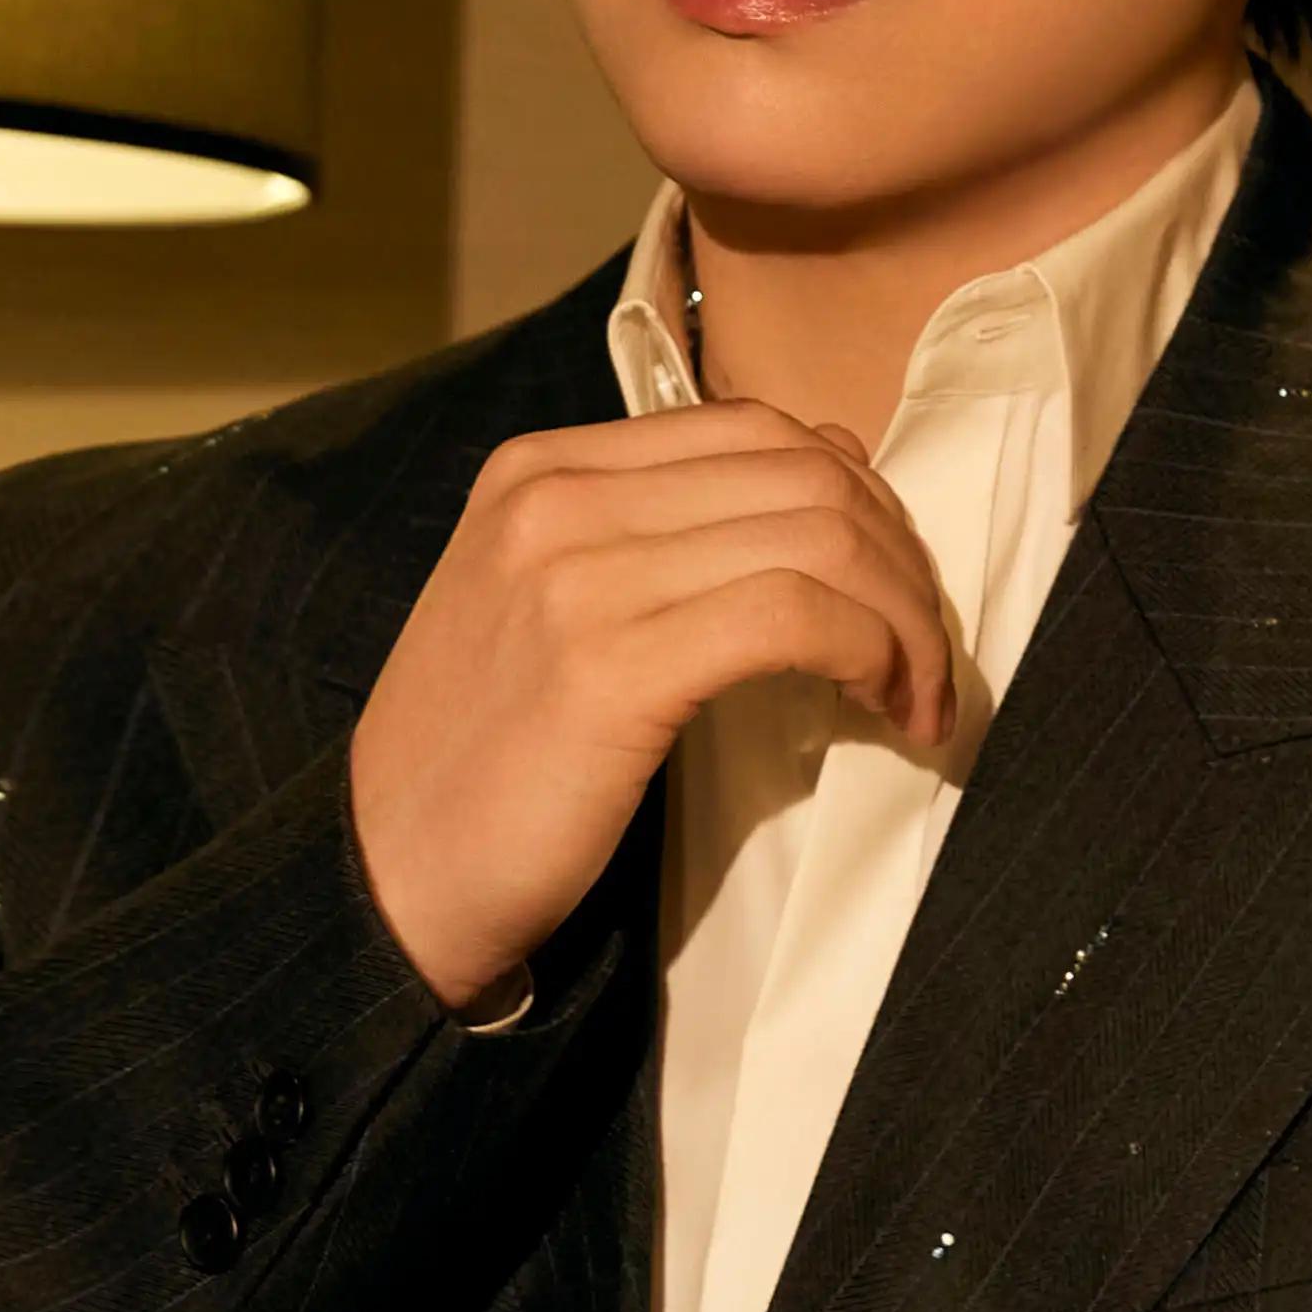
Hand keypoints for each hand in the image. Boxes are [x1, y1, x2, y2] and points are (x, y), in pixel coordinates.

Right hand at [350, 406, 957, 1008]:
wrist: (386, 881)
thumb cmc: (485, 764)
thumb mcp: (545, 610)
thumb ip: (653, 540)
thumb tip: (821, 490)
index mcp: (541, 468)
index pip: (754, 430)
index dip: (860, 503)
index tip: (890, 596)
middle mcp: (556, 497)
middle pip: (804, 472)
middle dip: (899, 561)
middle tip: (926, 656)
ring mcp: (577, 572)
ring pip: (817, 534)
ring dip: (903, 618)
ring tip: (919, 696)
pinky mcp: (609, 665)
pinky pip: (795, 614)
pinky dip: (872, 653)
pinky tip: (885, 709)